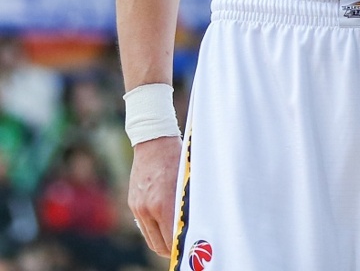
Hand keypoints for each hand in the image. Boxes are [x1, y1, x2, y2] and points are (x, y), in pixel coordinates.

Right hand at [129, 135, 182, 256]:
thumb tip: (195, 227)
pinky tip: (165, 226)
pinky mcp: (133, 203)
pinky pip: (143, 226)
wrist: (153, 140)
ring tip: (175, 241)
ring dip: (162, 243)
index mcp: (163, 204)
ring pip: (149, 238)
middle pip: (158, 245)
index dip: (182, 248)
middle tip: (184, 249)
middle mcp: (147, 209)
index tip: (192, 249)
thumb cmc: (176, 157)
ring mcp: (138, 207)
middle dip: (172, 250)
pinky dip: (154, 230)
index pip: (172, 240)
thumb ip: (186, 206)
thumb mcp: (185, 181)